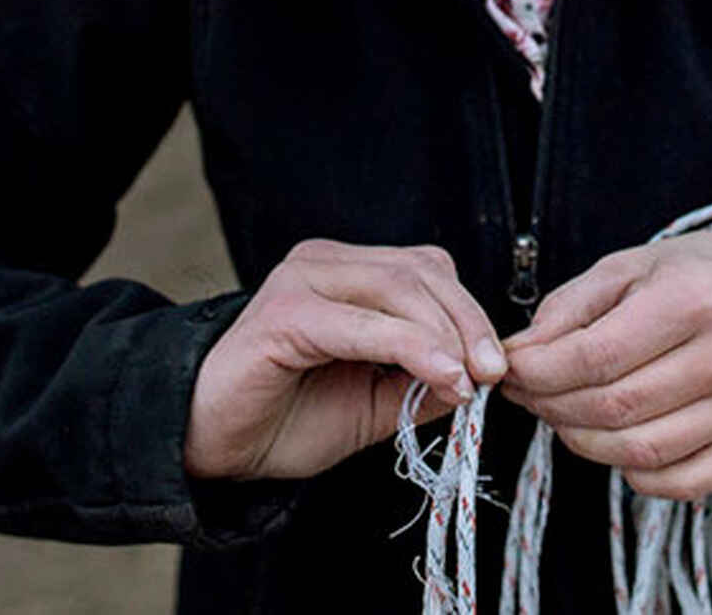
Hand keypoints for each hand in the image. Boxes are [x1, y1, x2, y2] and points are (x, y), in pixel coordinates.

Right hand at [184, 240, 505, 480]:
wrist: (213, 448)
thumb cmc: (288, 419)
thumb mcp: (376, 402)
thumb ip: (425, 382)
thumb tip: (483, 376)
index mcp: (348, 272)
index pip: (428, 271)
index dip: (470, 312)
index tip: (498, 366)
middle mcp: (325, 263)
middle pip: (420, 273)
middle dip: (468, 322)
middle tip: (494, 373)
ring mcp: (301, 281)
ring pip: (397, 289)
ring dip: (445, 335)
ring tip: (470, 380)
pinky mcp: (284, 314)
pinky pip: (361, 324)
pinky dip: (410, 346)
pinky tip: (442, 375)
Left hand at [500, 231, 711, 500]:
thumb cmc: (698, 274)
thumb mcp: (630, 265)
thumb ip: (568, 308)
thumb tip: (518, 357)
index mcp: (692, 298)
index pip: (595, 356)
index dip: (539, 372)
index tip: (511, 370)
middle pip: (614, 408)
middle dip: (552, 407)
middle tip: (529, 394)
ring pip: (641, 452)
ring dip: (583, 442)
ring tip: (564, 416)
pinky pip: (681, 482)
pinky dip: (633, 473)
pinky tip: (617, 441)